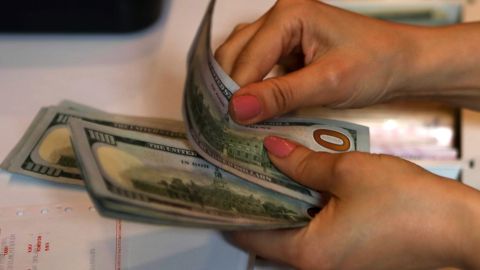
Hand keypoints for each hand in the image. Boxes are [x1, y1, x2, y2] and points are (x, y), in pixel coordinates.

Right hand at [215, 0, 479, 123]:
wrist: (403, 62)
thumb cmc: (377, 62)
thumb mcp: (328, 83)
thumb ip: (280, 95)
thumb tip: (238, 109)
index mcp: (289, 14)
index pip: (246, 58)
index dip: (233, 93)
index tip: (227, 125)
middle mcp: (280, 16)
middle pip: (234, 54)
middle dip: (229, 89)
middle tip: (228, 125)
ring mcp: (282, 31)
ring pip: (241, 59)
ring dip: (237, 88)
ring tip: (237, 119)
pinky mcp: (287, 47)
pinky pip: (257, 67)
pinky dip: (253, 88)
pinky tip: (255, 108)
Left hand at [231, 136, 479, 268]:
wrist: (460, 228)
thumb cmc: (412, 207)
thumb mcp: (348, 172)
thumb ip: (303, 162)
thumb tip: (273, 151)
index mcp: (308, 252)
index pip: (249, 234)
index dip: (230, 207)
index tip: (216, 185)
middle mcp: (317, 265)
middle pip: (268, 233)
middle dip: (255, 199)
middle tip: (240, 168)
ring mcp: (335, 262)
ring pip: (291, 230)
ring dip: (281, 201)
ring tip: (267, 168)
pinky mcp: (350, 253)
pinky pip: (314, 230)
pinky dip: (303, 207)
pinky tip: (303, 180)